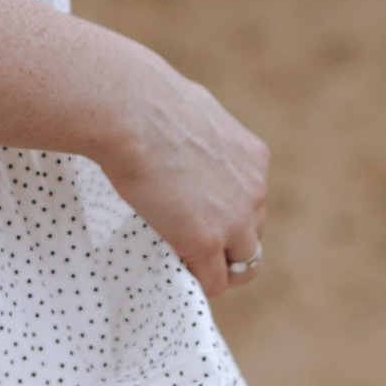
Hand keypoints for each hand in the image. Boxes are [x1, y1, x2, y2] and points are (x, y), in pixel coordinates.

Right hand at [93, 61, 269, 307]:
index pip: (252, 202)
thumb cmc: (147, 102)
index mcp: (254, 157)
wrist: (131, 110)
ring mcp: (234, 219)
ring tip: (188, 268)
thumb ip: (202, 138)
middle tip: (191, 246)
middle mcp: (254, 190)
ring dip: (218, 268)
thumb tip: (184, 135)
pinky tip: (177, 274)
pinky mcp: (206, 240)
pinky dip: (198, 282)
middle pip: (253, 235)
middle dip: (226, 243)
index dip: (227, 214)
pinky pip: (213, 281)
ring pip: (242, 264)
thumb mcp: (194, 113)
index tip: (199, 216)